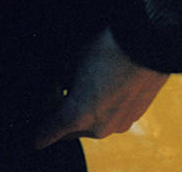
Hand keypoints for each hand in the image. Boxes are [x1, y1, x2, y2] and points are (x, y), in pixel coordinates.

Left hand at [33, 28, 169, 147]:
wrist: (148, 43)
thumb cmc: (106, 48)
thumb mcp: (73, 59)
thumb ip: (62, 78)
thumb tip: (61, 83)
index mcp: (77, 115)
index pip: (48, 134)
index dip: (38, 134)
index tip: (33, 138)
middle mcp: (98, 128)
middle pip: (71, 132)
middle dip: (63, 121)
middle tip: (57, 101)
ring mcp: (119, 125)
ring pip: (93, 126)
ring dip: (85, 114)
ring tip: (85, 88)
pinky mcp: (135, 117)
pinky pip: (112, 118)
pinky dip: (105, 108)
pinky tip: (105, 86)